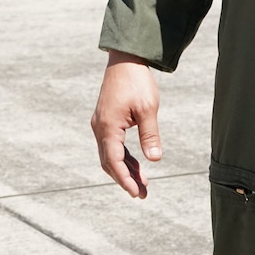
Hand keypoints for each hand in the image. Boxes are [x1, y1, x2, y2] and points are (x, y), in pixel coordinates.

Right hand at [91, 51, 161, 198]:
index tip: (136, 193)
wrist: (125, 59)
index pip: (114, 161)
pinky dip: (123, 157)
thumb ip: (150, 135)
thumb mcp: (148, 108)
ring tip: (143, 183)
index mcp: (108, 126)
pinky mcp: (105, 120)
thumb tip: (155, 159)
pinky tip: (137, 165)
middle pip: (109, 161)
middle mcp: (100, 127)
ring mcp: (101, 123)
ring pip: (109, 154)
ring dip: (124, 169)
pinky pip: (111, 145)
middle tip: (142, 194)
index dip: (125, 179)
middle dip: (125, 179)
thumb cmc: (137, 82)